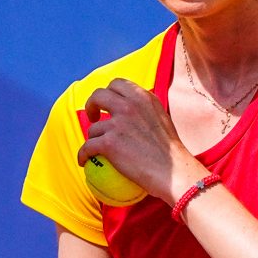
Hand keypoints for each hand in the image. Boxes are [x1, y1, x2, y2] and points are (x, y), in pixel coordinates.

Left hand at [78, 80, 206, 204]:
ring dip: (93, 138)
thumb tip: (132, 111)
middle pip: (98, 95)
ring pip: (93, 127)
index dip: (108, 93)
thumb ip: (145, 111)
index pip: (118, 84)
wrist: (174, 173)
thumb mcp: (162, 120)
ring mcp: (118, 123)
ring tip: (98, 149)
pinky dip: (82, 155)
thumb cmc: (171, 154)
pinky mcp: (109, 143)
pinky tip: (84, 161)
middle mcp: (130, 105)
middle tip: (94, 117)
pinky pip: (87, 147)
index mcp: (143, 97)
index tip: (107, 105)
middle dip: (91, 104)